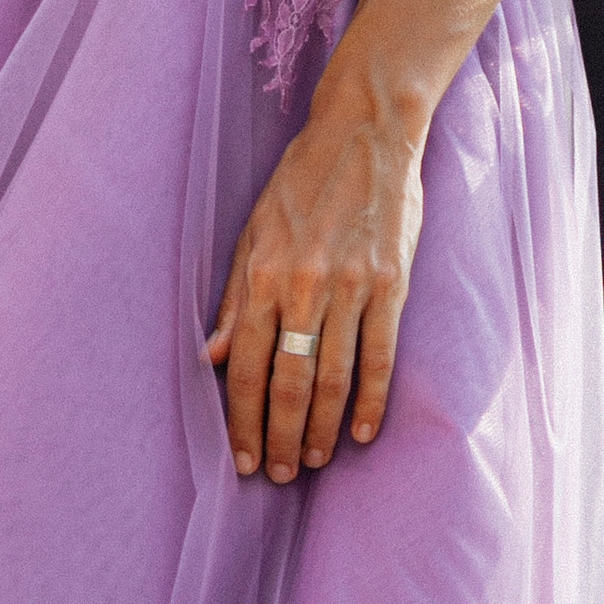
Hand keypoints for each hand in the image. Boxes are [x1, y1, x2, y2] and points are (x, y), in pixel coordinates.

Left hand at [204, 85, 423, 482]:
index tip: (243, 458)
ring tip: (311, 460)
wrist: (365, 130)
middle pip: (290, 383)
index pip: (249, 365)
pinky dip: (371, 401)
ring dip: (320, 429)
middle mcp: (306, 285)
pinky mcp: (392, 284)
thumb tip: (211, 356)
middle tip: (277, 474)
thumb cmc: (303, 178)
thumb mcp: (254, 226)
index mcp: (266, 272)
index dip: (243, 419)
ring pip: (333, 379)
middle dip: (280, 436)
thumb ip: (234, 295)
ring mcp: (352, 286)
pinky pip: (380, 357)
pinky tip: (361, 432)